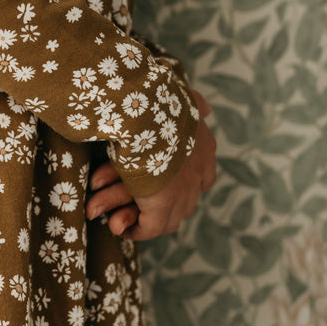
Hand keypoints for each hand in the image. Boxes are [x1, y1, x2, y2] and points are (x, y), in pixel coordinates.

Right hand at [125, 90, 215, 240]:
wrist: (144, 111)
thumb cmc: (155, 99)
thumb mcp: (182, 95)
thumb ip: (195, 103)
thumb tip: (207, 107)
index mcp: (204, 147)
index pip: (203, 178)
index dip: (184, 185)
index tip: (162, 185)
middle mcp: (198, 173)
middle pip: (185, 202)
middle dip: (159, 206)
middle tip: (133, 205)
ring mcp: (183, 192)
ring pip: (168, 218)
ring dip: (143, 219)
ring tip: (121, 218)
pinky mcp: (162, 206)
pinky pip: (150, 228)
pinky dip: (135, 230)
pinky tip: (119, 227)